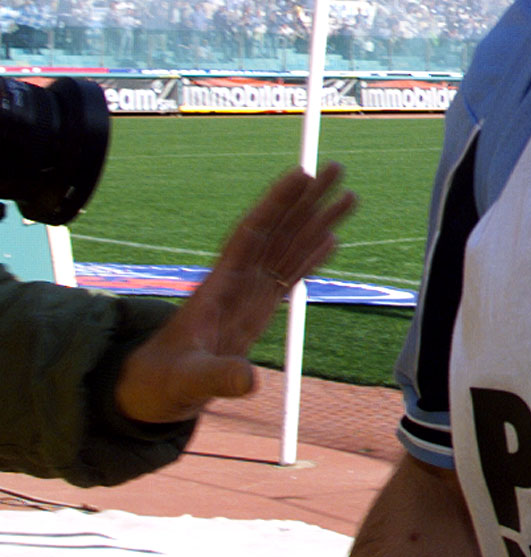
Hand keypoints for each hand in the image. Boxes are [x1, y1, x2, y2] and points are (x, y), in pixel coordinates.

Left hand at [114, 163, 355, 425]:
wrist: (155, 389)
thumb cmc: (165, 382)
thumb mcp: (189, 382)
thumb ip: (218, 378)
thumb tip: (249, 381)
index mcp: (220, 285)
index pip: (253, 233)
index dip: (277, 203)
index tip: (301, 175)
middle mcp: (238, 280)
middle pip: (278, 230)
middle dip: (307, 199)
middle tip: (337, 168)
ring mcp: (249, 292)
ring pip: (289, 247)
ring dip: (318, 222)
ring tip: (348, 197)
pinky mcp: (257, 308)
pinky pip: (289, 274)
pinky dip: (311, 256)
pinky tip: (331, 239)